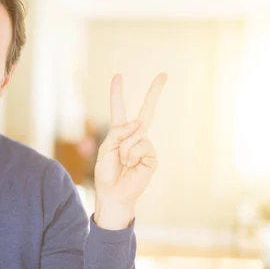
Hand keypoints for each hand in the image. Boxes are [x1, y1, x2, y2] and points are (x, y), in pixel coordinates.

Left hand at [94, 73, 166, 229]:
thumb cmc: (107, 173)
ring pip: (136, 135)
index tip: (118, 76)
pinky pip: (141, 147)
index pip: (119, 109)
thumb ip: (118, 132)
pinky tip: (131, 166)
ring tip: (123, 162)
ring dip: (125, 149)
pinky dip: (132, 156)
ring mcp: (145, 146)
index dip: (117, 93)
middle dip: (154, 93)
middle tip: (164, 74)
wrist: (112, 194)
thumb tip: (138, 122)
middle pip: (146, 111)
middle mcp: (135, 136)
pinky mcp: (152, 157)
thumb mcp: (105, 148)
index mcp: (120, 133)